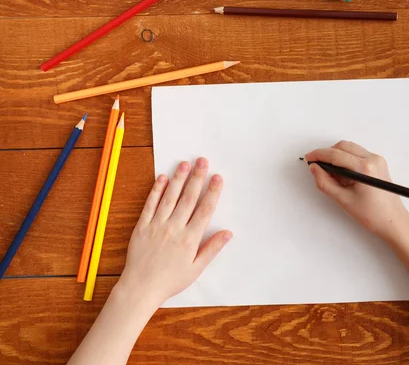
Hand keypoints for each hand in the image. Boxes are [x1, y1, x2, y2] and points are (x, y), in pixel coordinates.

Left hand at [117, 158, 231, 308]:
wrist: (140, 288)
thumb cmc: (170, 281)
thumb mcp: (196, 269)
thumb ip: (212, 248)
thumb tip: (227, 233)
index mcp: (190, 239)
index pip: (204, 210)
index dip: (212, 192)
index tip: (217, 178)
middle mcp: (174, 228)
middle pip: (189, 198)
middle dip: (197, 178)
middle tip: (202, 161)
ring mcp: (157, 225)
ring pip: (170, 197)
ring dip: (178, 179)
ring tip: (185, 164)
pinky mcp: (142, 226)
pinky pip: (150, 205)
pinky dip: (156, 191)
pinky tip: (163, 178)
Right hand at [304, 141, 408, 242]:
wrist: (393, 221)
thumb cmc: (372, 215)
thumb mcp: (343, 200)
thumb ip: (325, 183)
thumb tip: (314, 169)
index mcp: (365, 168)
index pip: (336, 154)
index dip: (319, 155)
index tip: (308, 158)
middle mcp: (373, 159)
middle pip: (343, 146)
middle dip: (327, 154)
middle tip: (317, 167)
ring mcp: (377, 160)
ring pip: (350, 148)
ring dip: (337, 156)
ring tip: (330, 174)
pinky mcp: (379, 163)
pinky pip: (357, 154)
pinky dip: (346, 160)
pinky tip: (342, 175)